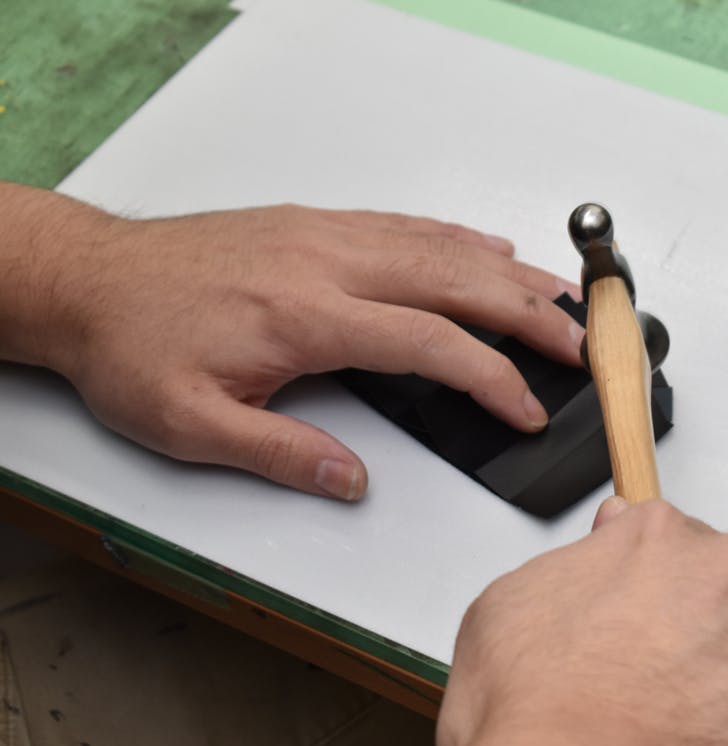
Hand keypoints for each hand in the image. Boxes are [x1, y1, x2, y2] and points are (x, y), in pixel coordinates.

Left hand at [0, 183, 582, 498]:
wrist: (87, 279)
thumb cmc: (134, 348)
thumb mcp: (190, 425)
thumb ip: (282, 454)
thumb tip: (354, 481)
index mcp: (304, 315)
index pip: (428, 343)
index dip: (491, 377)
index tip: (529, 407)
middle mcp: (325, 263)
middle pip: (455, 281)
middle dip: (528, 316)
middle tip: (582, 344)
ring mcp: (324, 235)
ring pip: (439, 247)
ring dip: (509, 273)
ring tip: (562, 298)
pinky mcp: (315, 224)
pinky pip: (405, 224)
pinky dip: (458, 239)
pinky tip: (491, 252)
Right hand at [432, 499, 727, 745]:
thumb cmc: (538, 715)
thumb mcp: (509, 605)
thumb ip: (574, 561)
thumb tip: (601, 548)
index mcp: (660, 539)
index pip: (672, 541)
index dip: (653, 589)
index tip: (642, 619)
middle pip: (727, 595)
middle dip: (700, 636)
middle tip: (654, 688)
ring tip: (680, 734)